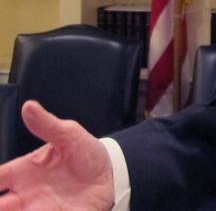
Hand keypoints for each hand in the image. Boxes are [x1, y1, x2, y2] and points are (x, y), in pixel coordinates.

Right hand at [0, 101, 114, 210]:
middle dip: (0, 206)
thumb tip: (29, 106)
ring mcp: (41, 208)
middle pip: (2, 206)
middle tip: (4, 205)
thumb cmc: (85, 153)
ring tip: (25, 208)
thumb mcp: (68, 135)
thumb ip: (47, 125)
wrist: (113, 171)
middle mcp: (27, 194)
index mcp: (23, 172)